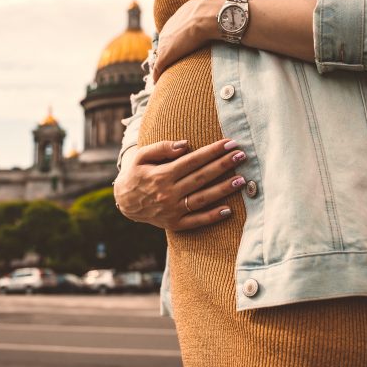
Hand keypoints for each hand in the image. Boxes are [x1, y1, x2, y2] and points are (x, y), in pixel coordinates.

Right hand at [113, 138, 247, 230]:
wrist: (124, 202)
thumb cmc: (136, 174)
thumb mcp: (141, 156)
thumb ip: (162, 148)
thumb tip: (186, 144)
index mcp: (161, 174)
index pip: (193, 160)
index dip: (212, 151)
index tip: (230, 143)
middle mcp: (168, 193)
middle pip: (201, 177)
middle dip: (224, 165)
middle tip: (242, 155)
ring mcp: (172, 210)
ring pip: (202, 199)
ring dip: (223, 189)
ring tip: (241, 180)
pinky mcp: (174, 224)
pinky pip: (196, 221)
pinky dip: (212, 217)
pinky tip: (228, 210)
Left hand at [152, 0, 225, 82]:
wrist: (213, 14)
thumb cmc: (220, 12)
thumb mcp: (217, 9)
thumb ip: (219, 14)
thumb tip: (235, 15)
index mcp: (182, 15)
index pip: (176, 28)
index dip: (177, 39)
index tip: (179, 46)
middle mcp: (170, 26)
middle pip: (164, 41)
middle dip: (165, 51)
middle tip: (166, 62)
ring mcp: (166, 40)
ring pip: (159, 54)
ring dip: (161, 64)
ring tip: (161, 73)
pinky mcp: (166, 53)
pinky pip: (158, 66)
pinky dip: (157, 74)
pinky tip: (156, 80)